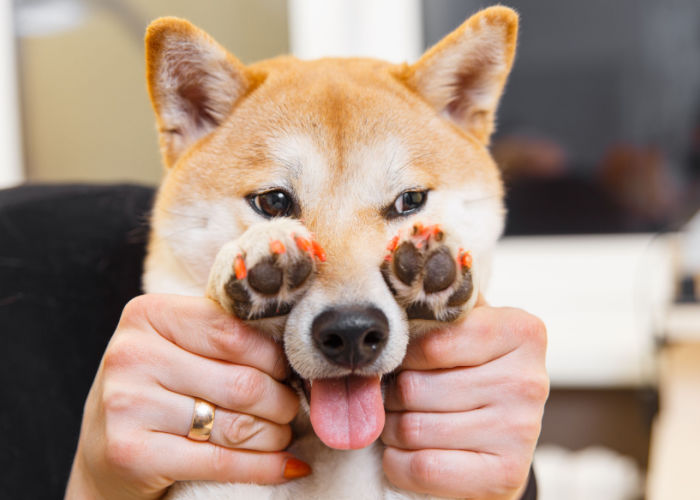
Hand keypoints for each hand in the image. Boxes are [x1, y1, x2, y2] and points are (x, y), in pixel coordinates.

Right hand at [66, 294, 306, 499]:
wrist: (102, 451)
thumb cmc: (155, 389)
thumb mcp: (176, 346)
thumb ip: (222, 335)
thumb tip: (295, 347)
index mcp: (148, 315)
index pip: (234, 333)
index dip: (275, 357)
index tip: (290, 371)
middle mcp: (132, 355)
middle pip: (242, 382)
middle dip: (281, 401)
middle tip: (290, 409)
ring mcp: (127, 405)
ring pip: (237, 424)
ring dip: (275, 435)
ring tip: (282, 435)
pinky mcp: (131, 454)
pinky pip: (221, 461)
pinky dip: (264, 467)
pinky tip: (286, 465)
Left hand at [381, 298, 547, 498]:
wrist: (496, 442)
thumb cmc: (468, 374)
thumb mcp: (459, 331)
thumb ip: (433, 309)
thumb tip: (385, 281)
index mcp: (522, 331)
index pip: (432, 341)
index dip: (402, 355)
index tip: (401, 360)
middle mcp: (529, 380)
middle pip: (415, 387)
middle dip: (392, 396)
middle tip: (396, 397)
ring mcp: (521, 431)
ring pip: (414, 428)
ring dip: (392, 430)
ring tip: (402, 422)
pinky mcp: (506, 475)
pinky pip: (424, 468)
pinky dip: (399, 463)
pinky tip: (405, 452)